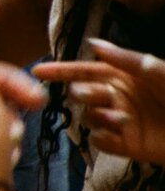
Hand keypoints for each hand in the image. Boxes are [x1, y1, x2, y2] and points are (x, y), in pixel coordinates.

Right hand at [34, 39, 164, 163]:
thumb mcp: (159, 71)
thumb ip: (127, 60)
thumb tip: (93, 44)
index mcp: (124, 77)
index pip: (85, 70)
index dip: (62, 70)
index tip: (38, 70)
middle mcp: (118, 97)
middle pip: (83, 93)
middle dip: (82, 93)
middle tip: (92, 95)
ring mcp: (120, 122)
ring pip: (89, 118)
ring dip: (99, 116)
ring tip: (121, 118)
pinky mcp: (125, 145)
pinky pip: (101, 141)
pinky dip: (105, 138)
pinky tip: (119, 135)